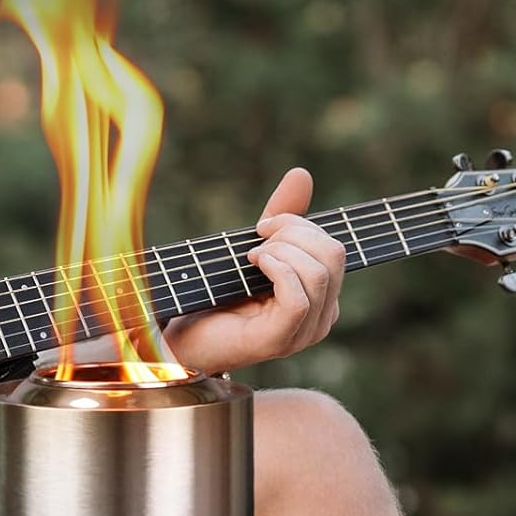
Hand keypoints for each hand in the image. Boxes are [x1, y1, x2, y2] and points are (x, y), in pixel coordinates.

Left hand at [163, 168, 344, 374]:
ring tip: (251, 256)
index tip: (263, 226)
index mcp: (322, 297)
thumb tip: (302, 174)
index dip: (301, 226)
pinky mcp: (278, 341)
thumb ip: (283, 217)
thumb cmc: (217, 294)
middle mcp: (320, 318)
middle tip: (257, 239)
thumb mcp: (256, 248)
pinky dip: (276, 269)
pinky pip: (297, 297)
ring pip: (317, 274)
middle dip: (293, 233)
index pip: (335, 249)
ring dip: (279, 251)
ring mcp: (302, 333)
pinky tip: (253, 264)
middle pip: (333, 255)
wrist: (181, 336)